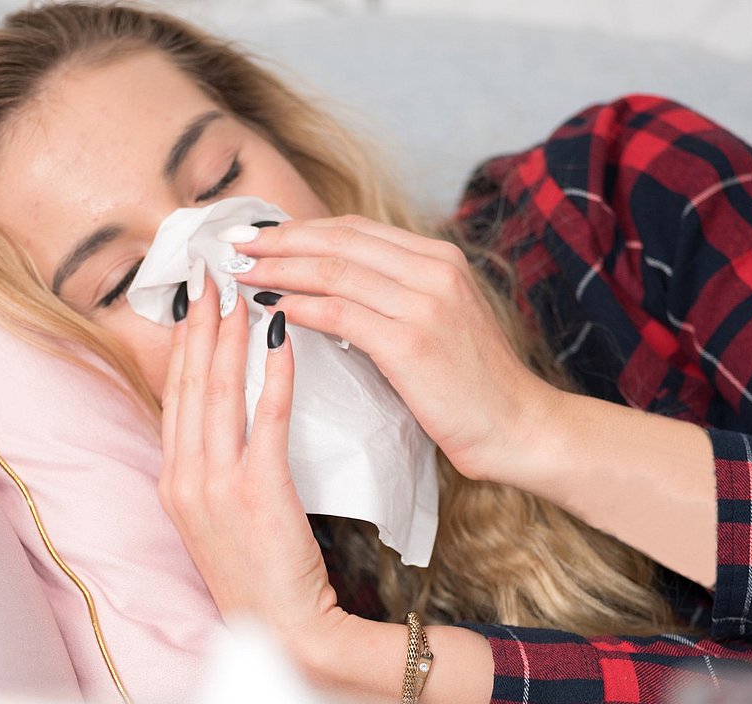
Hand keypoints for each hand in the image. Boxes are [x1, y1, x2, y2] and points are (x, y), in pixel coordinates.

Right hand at [157, 260, 341, 645]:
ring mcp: (214, 486)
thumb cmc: (260, 575)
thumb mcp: (219, 516)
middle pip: (189, 383)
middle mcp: (183, 477)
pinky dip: (272, 375)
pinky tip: (280, 340)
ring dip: (228, 335)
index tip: (195, 297)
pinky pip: (265, 420)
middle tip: (212, 270)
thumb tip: (228, 410)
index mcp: (173, 480)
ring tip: (240, 289)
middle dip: (201, 322)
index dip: (183, 341)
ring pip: (217, 393)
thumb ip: (216, 463)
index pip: (174, 394)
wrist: (285, 633)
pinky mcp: (256, 493)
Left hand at [230, 215, 562, 480]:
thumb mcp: (438, 321)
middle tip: (232, 247)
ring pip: (333, 270)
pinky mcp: (411, 341)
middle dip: (278, 241)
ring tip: (240, 276)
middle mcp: (433, 269)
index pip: (355, 229)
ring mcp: (424, 302)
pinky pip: (340, 314)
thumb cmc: (473, 385)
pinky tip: (271, 310)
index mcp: (439, 258)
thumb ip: (395, 295)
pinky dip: (299, 307)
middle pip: (337, 240)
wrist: (519, 426)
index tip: (259, 237)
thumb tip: (331, 287)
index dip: (300, 229)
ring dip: (278, 270)